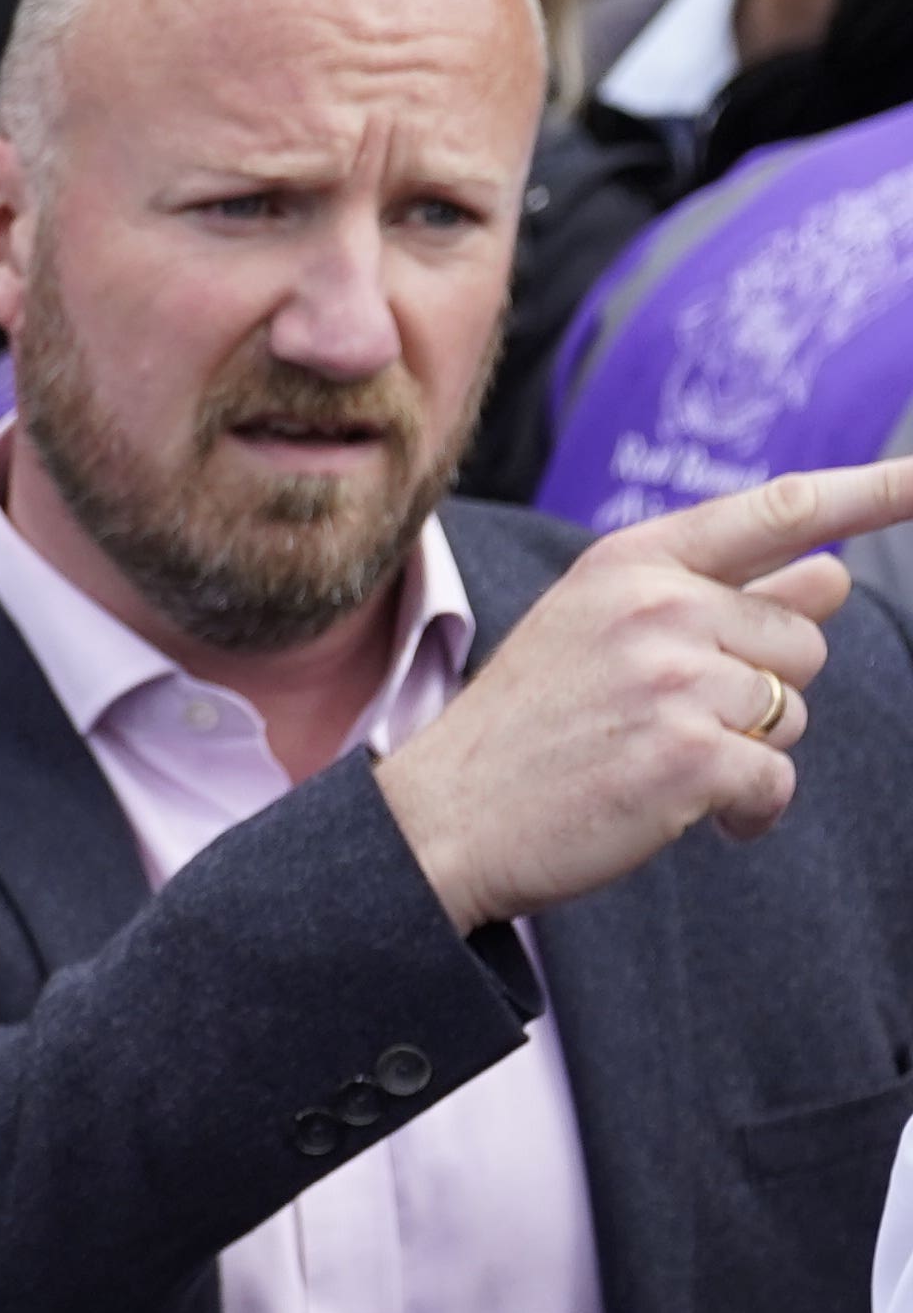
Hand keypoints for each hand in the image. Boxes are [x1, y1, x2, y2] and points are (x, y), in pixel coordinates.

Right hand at [377, 457, 892, 925]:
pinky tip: (689, 815)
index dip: (874, 490)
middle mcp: (659, 606)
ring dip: (749, 749)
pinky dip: (747, 810)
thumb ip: (715, 595)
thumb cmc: (524, 730)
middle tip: (666, 720)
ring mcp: (675, 679)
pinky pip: (777, 778)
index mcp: (632, 564)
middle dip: (759, 687)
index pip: (780, 510)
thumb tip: (834, 570)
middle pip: (801, 638)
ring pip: (792, 709)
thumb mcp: (598, 632)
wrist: (442, 822)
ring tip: (660, 765)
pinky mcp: (692, 755)